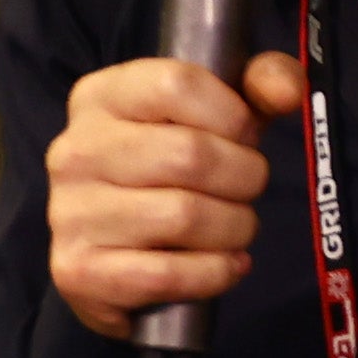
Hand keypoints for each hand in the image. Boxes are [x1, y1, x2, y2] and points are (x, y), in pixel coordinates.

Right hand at [47, 45, 303, 338]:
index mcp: (99, 97)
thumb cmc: (167, 171)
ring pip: (185, 217)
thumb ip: (258, 85)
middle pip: (190, 154)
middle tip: (245, 190)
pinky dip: (214, 273)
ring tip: (234, 229)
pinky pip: (168, 273)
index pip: (177, 84)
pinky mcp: (78, 271)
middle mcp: (74, 151)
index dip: (232, 115)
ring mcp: (70, 213)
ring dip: (234, 229)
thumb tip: (287, 91)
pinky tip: (223, 265)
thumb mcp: (212, 113)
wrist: (107, 252)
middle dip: (244, 178)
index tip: (242, 139)